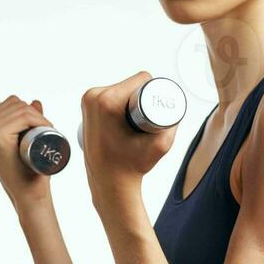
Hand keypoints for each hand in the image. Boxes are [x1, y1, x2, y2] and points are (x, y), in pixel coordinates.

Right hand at [0, 95, 54, 208]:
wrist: (28, 193)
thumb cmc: (26, 170)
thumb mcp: (23, 142)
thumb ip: (26, 122)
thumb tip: (35, 101)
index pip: (10, 104)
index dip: (30, 110)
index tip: (43, 126)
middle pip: (16, 104)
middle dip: (36, 114)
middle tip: (48, 131)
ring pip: (21, 109)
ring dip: (39, 117)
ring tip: (47, 132)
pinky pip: (23, 117)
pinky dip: (38, 119)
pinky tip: (44, 128)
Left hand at [79, 72, 175, 206]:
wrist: (109, 184)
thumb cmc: (130, 167)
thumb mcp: (160, 145)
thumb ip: (173, 123)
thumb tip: (177, 106)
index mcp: (106, 101)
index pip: (140, 79)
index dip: (154, 90)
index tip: (155, 110)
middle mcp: (92, 97)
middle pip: (129, 83)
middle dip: (143, 96)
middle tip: (146, 119)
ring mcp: (87, 102)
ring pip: (120, 88)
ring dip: (132, 98)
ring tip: (137, 119)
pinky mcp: (86, 107)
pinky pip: (110, 94)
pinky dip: (121, 100)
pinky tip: (125, 114)